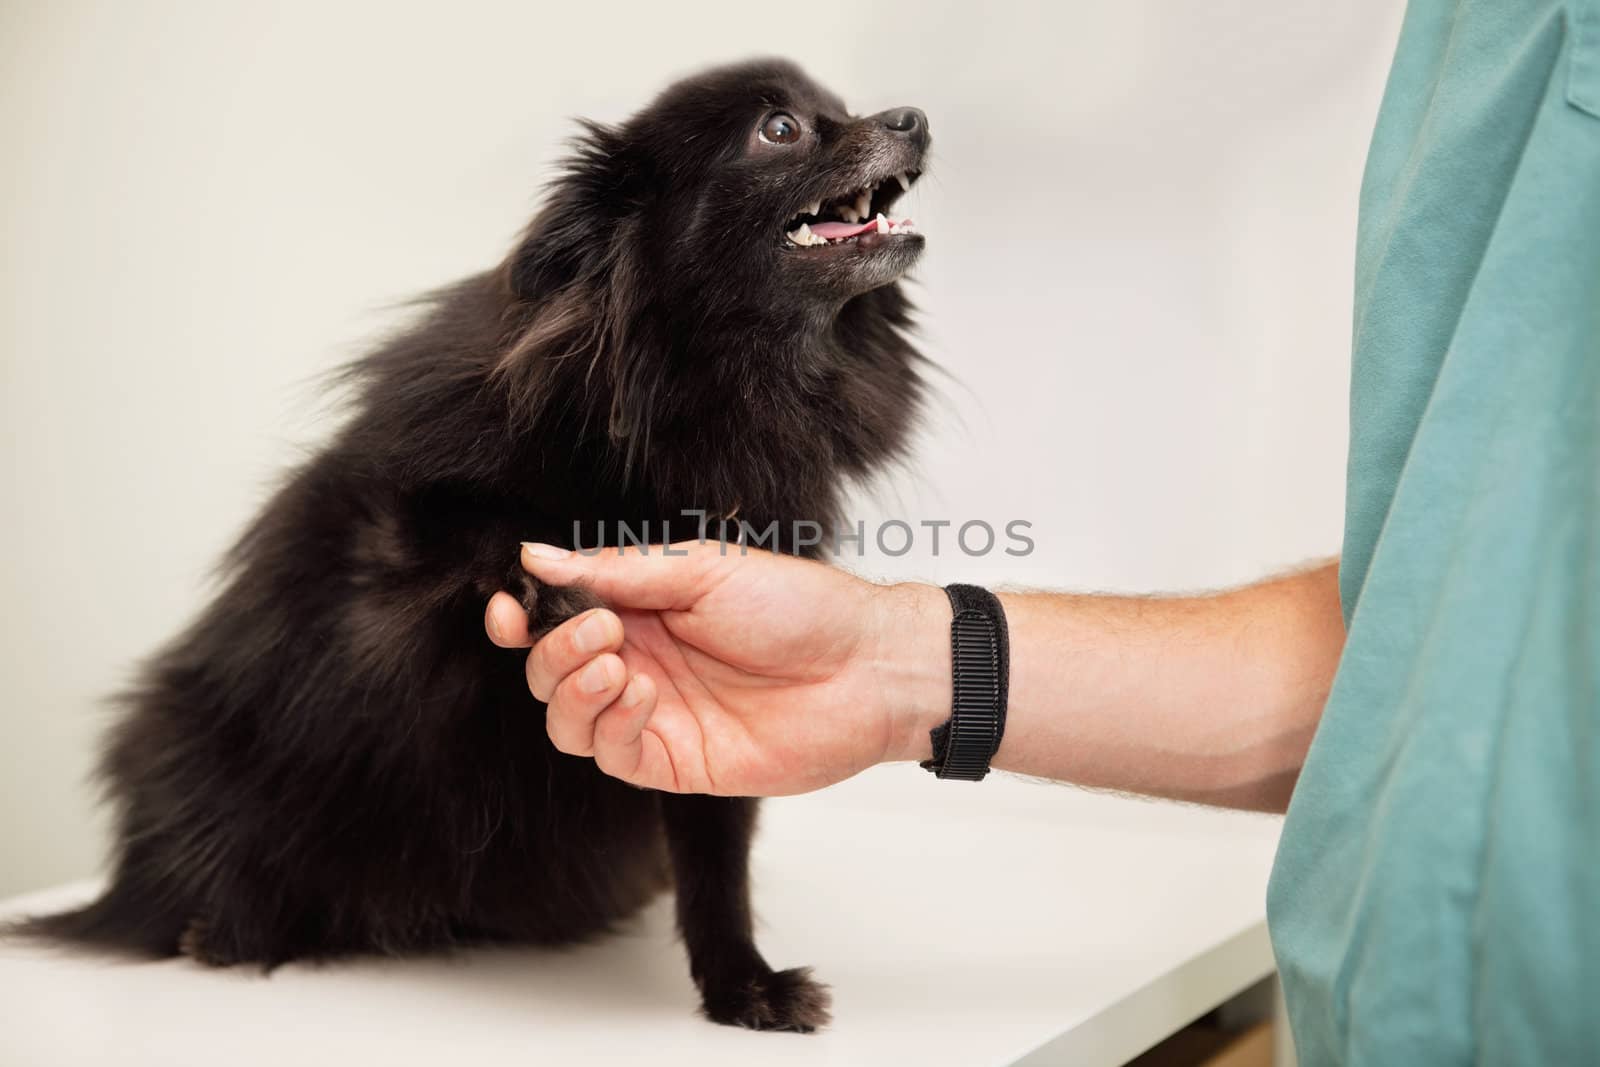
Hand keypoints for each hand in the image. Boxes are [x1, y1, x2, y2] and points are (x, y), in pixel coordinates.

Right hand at [485, 542, 948, 795]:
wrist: (867, 666)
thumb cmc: (801, 606)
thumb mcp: (703, 570)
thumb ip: (617, 571)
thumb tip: (535, 557)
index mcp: (642, 609)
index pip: (556, 619)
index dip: (521, 618)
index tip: (506, 610)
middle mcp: (640, 662)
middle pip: (551, 671)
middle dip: (554, 651)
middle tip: (600, 630)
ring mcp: (656, 715)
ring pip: (569, 720)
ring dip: (573, 691)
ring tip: (617, 664)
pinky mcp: (676, 762)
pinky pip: (612, 754)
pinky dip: (612, 723)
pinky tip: (643, 693)